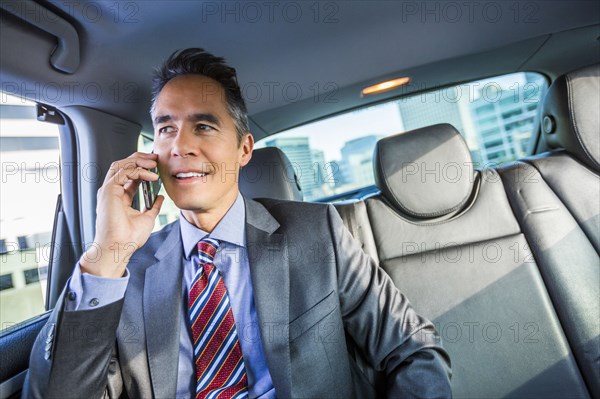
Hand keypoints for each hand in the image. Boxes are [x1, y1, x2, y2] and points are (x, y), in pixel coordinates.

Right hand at [80, 152, 163, 277]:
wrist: (119, 247)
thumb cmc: (129, 237)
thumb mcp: (147, 218)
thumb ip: (153, 206)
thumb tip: (160, 197)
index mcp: (120, 197)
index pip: (129, 175)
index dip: (142, 168)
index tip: (157, 166)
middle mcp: (112, 191)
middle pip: (123, 165)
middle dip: (139, 159)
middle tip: (155, 158)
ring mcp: (109, 190)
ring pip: (121, 165)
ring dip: (138, 161)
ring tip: (154, 162)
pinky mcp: (109, 191)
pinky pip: (124, 173)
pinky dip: (139, 171)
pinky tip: (152, 176)